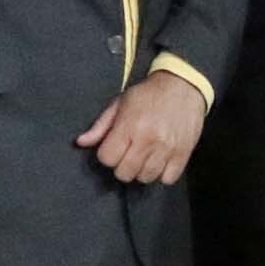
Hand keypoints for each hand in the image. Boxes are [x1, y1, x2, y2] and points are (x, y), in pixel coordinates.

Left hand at [76, 72, 208, 184]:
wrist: (182, 86)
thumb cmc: (148, 94)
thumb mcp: (120, 104)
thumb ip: (100, 126)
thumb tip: (81, 142)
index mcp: (129, 125)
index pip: (107, 158)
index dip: (107, 155)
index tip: (114, 148)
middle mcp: (148, 140)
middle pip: (125, 173)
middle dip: (122, 166)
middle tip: (128, 155)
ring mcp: (167, 149)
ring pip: (146, 178)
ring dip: (142, 171)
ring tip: (145, 158)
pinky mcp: (183, 154)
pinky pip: (168, 179)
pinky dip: (162, 175)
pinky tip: (160, 162)